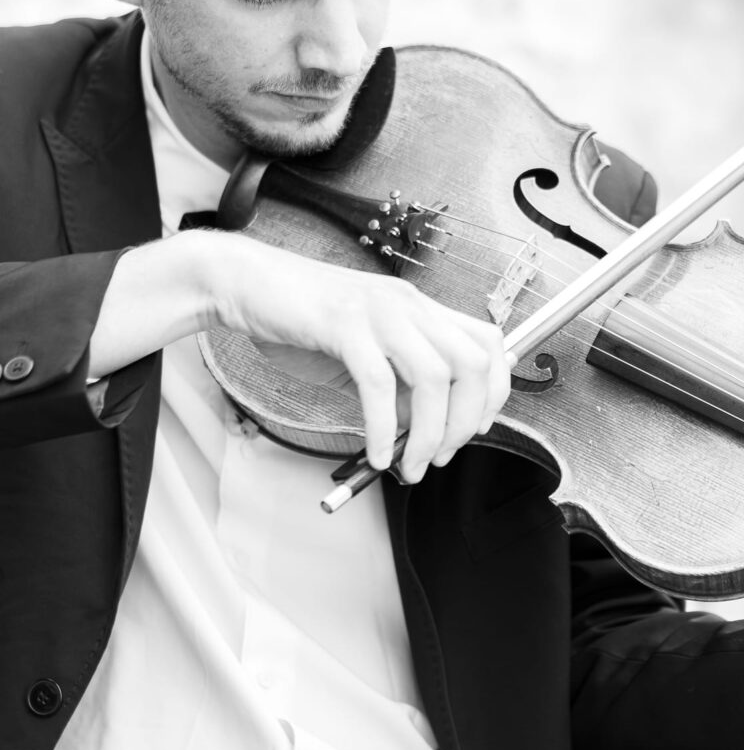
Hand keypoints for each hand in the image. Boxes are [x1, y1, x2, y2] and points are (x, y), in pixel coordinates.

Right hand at [212, 234, 511, 482]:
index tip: (475, 428)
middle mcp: (408, 305)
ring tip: (410, 465)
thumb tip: (423, 426)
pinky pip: (378, 383)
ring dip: (430, 433)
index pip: (488, 342)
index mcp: (417, 308)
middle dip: (467, 421)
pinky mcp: (344, 324)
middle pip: (473, 362)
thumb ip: (396, 384)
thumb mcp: (360, 354)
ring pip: (433, 376)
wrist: (243, 283)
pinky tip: (377, 453)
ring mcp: (378, 312)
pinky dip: (384, 428)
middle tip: (440, 456)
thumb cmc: (298, 319)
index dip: (494, 390)